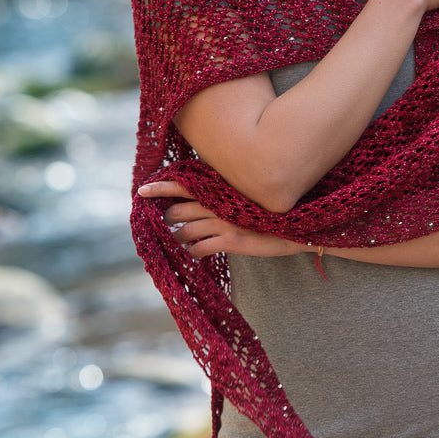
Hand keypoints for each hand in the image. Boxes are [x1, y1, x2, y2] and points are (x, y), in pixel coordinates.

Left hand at [137, 181, 308, 258]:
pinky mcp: (232, 241)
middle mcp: (219, 204)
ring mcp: (224, 222)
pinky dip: (193, 252)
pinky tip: (197, 253)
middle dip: (167, 219)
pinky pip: (199, 249)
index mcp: (221, 190)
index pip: (184, 184)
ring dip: (179, 238)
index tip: (141, 191)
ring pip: (184, 232)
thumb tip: (199, 200)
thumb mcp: (246, 196)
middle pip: (177, 211)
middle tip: (168, 224)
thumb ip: (222, 196)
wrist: (298, 226)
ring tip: (183, 240)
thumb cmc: (269, 212)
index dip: (160, 187)